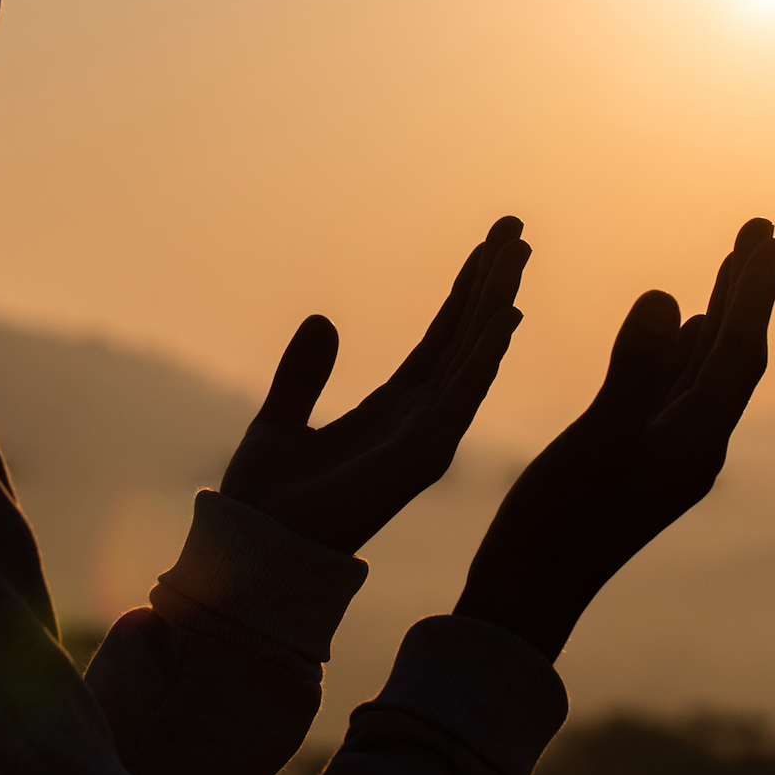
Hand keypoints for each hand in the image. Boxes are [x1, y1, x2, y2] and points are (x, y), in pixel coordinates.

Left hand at [221, 216, 531, 554]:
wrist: (254, 543)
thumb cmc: (266, 498)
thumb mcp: (280, 417)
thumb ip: (304, 373)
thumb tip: (323, 320)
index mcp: (390, 409)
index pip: (441, 340)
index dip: (465, 294)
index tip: (490, 248)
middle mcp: (419, 420)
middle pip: (466, 339)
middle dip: (493, 285)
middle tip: (518, 231)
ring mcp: (426, 437)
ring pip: (473, 358)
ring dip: (497, 305)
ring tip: (519, 254)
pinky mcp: (422, 455)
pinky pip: (462, 395)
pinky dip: (486, 355)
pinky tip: (506, 315)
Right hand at [454, 217, 774, 659]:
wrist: (525, 599)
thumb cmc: (557, 524)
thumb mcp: (597, 438)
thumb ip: (636, 369)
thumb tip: (672, 299)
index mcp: (695, 443)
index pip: (737, 352)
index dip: (753, 292)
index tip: (767, 237)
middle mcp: (694, 448)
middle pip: (733, 356)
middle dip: (748, 293)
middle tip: (764, 233)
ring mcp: (668, 457)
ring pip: (706, 371)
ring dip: (723, 314)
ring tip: (735, 268)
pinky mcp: (640, 463)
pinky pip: (678, 390)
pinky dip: (687, 349)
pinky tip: (687, 329)